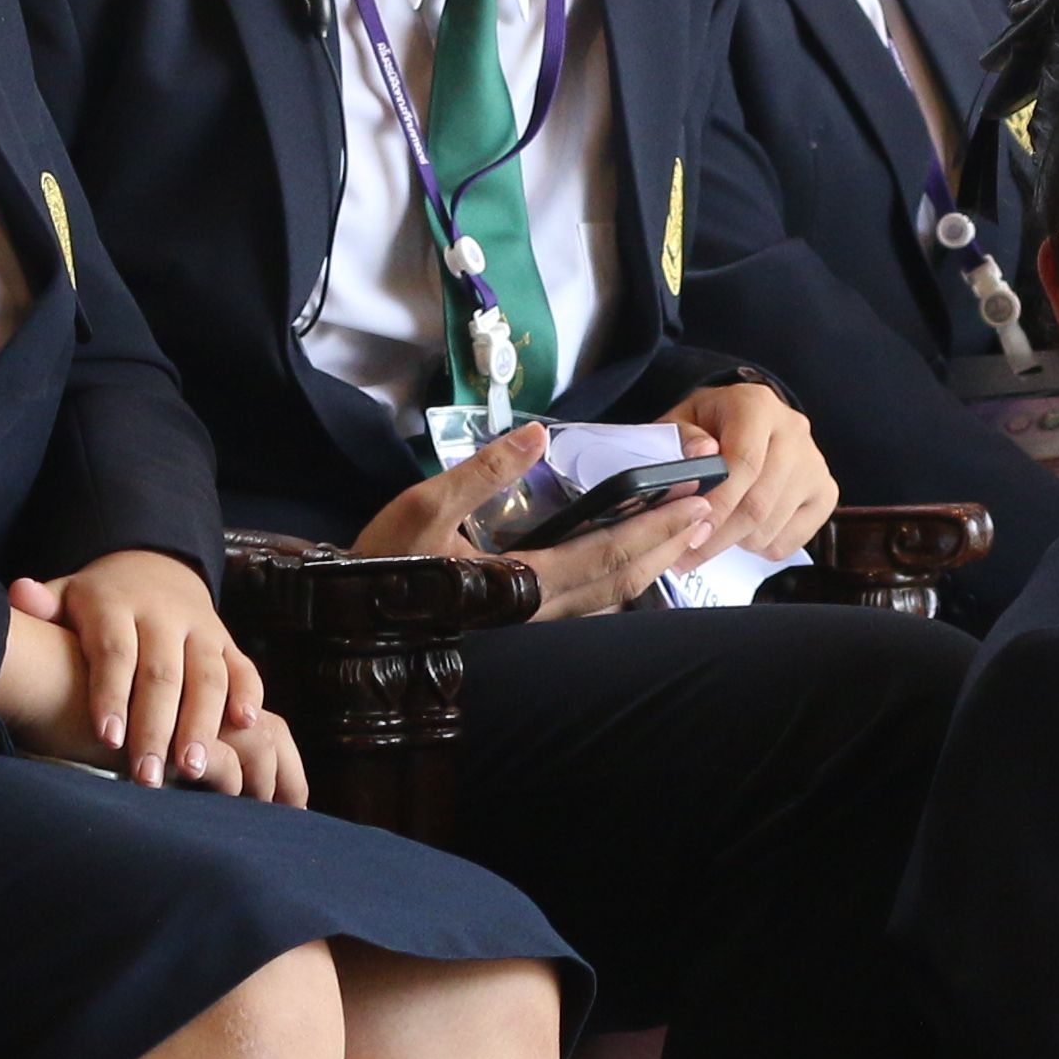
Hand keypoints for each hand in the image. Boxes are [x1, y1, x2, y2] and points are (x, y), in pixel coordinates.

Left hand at [0, 551, 303, 798]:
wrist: (154, 568)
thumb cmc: (98, 603)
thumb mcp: (67, 594)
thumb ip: (43, 604)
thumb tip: (19, 594)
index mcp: (117, 604)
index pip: (116, 652)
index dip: (112, 694)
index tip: (108, 738)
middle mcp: (163, 615)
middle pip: (163, 673)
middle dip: (156, 726)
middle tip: (147, 775)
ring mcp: (201, 627)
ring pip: (207, 676)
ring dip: (202, 723)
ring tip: (191, 768)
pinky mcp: (228, 641)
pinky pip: (244, 666)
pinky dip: (248, 694)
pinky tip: (244, 725)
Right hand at [354, 419, 725, 618]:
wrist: (351, 621)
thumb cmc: (384, 564)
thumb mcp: (424, 506)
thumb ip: (483, 472)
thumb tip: (537, 436)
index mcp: (519, 583)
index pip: (606, 554)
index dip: (655, 531)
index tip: (696, 505)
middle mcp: (536, 610)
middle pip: (620, 579)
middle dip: (668, 546)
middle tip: (708, 513)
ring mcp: (529, 622)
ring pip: (608, 597)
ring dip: (649, 563)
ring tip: (681, 535)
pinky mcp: (518, 619)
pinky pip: (587, 603)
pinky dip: (619, 578)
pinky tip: (628, 561)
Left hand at [669, 379, 836, 562]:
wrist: (740, 423)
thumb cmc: (706, 427)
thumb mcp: (679, 423)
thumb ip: (681, 438)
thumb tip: (701, 455)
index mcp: (756, 405)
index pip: (744, 462)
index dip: (718, 502)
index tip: (693, 531)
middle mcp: (793, 430)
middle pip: (759, 502)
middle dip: (720, 535)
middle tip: (689, 552)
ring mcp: (814, 463)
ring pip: (772, 526)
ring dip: (736, 542)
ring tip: (714, 533)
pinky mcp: (826, 492)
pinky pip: (792, 540)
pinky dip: (761, 546)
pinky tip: (744, 529)